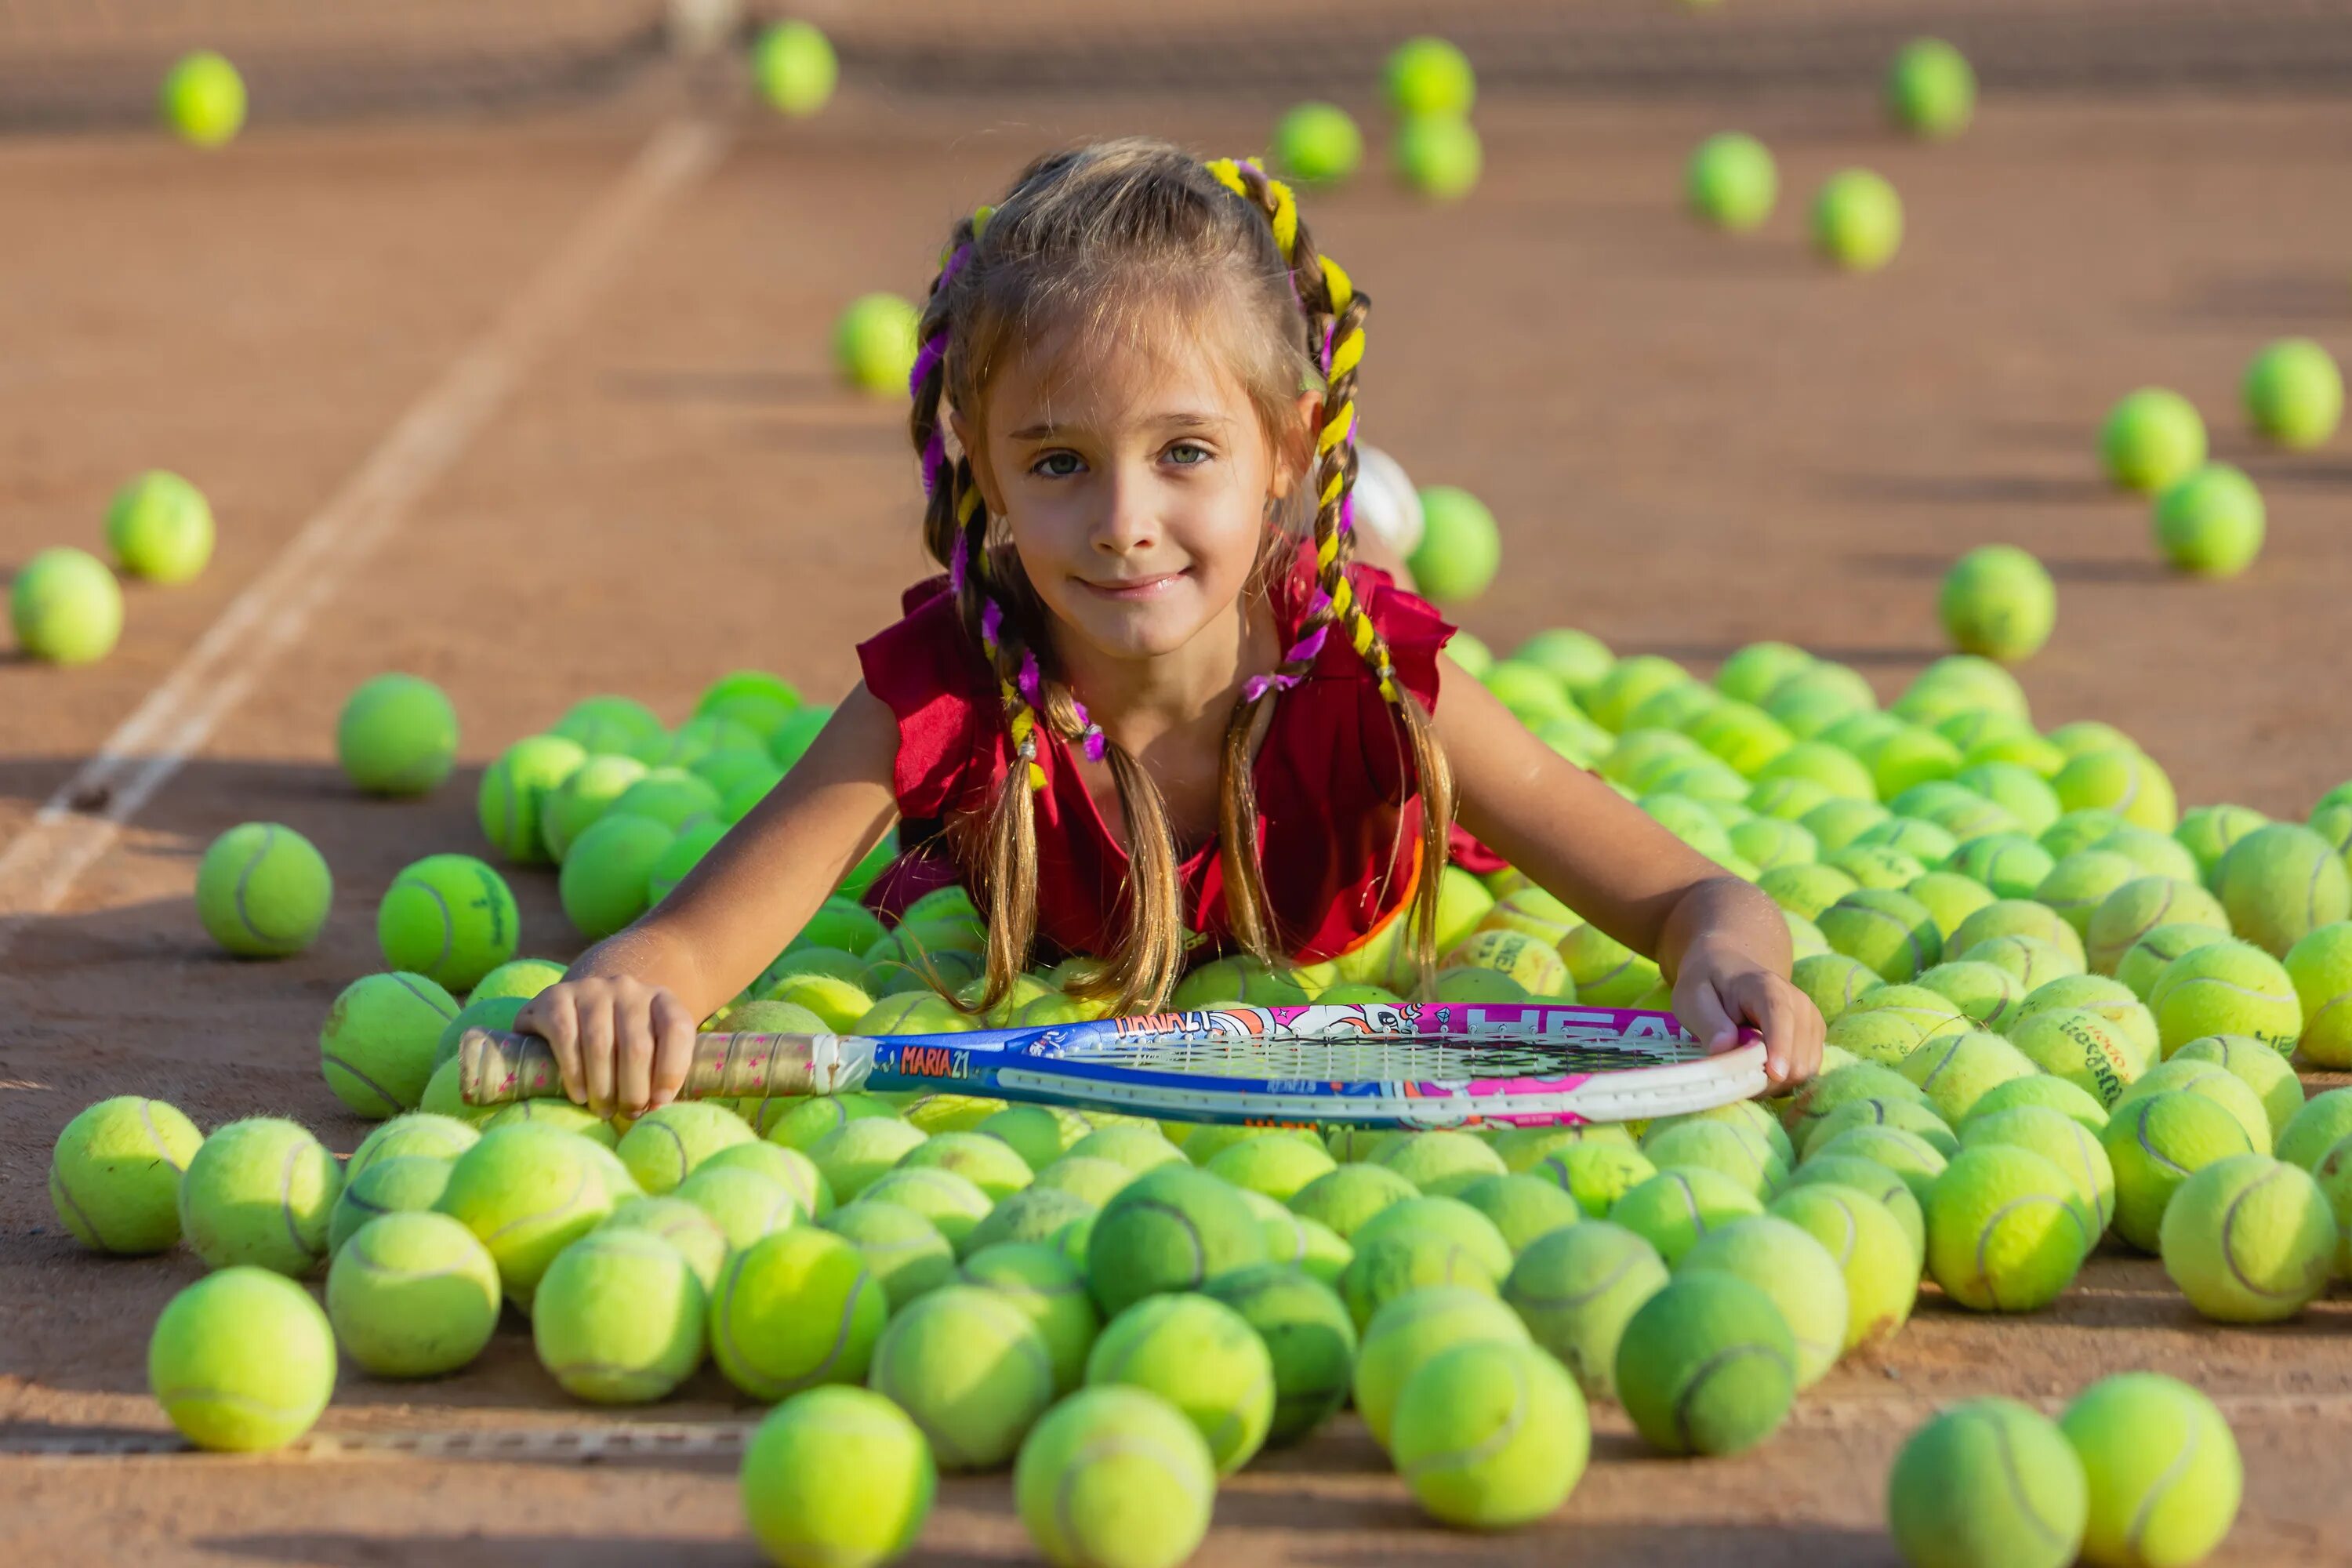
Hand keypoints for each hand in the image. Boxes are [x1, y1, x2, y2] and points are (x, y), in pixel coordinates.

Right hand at [514, 976, 698, 1118]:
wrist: (571, 1008)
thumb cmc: (619, 1038)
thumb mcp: (651, 1045)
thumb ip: (661, 1068)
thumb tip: (660, 1106)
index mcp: (660, 999)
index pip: (676, 1029)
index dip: (671, 1070)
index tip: (660, 1103)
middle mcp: (627, 989)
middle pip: (637, 1046)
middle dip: (634, 1090)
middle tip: (628, 1114)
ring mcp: (591, 990)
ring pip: (600, 1046)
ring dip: (603, 1088)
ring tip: (604, 1111)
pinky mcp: (556, 997)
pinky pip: (566, 1038)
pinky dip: (574, 1073)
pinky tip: (580, 1096)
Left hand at [1671, 947, 1823, 1093]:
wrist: (1729, 970)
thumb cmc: (1708, 985)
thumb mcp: (1693, 997)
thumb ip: (1708, 1022)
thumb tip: (1724, 1048)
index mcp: (1766, 987)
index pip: (1780, 1017)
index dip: (1780, 1047)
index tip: (1774, 1074)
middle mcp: (1798, 1003)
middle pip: (1797, 1054)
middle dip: (1768, 1077)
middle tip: (1735, 1075)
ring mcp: (1811, 1020)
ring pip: (1805, 1069)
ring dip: (1775, 1082)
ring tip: (1745, 1069)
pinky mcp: (1815, 1036)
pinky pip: (1807, 1071)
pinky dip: (1784, 1080)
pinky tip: (1760, 1069)